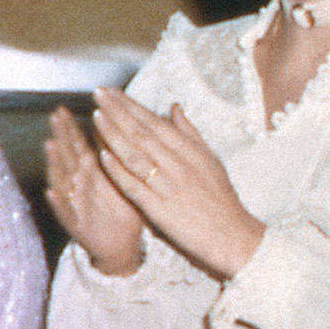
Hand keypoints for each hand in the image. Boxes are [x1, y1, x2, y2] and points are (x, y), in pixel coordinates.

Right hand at [45, 105, 144, 275]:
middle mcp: (80, 188)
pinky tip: (53, 193)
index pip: (80, 147)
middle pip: (69, 158)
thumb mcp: (123, 184)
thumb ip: (118, 159)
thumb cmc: (122, 214)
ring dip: (56, 164)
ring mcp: (76, 206)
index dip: (72, 129)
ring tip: (50, 146)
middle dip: (62, 137)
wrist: (120, 250)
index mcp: (92, 177)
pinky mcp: (77, 226)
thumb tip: (120, 132)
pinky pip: (67, 214)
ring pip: (64, 182)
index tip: (64, 110)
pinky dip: (60, 204)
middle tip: (55, 116)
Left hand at [90, 85, 263, 282]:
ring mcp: (167, 186)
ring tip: (97, 116)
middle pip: (142, 133)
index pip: (154, 123)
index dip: (131, 106)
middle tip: (98, 94)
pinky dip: (119, 171)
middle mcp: (178, 164)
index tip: (112, 92)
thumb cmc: (221, 200)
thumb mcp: (211, 160)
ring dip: (114, 134)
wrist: (233, 236)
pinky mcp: (159, 210)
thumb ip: (190, 133)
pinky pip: (135, 187)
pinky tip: (103, 157)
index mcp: (189, 151)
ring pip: (136, 155)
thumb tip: (174, 107)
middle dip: (118, 112)